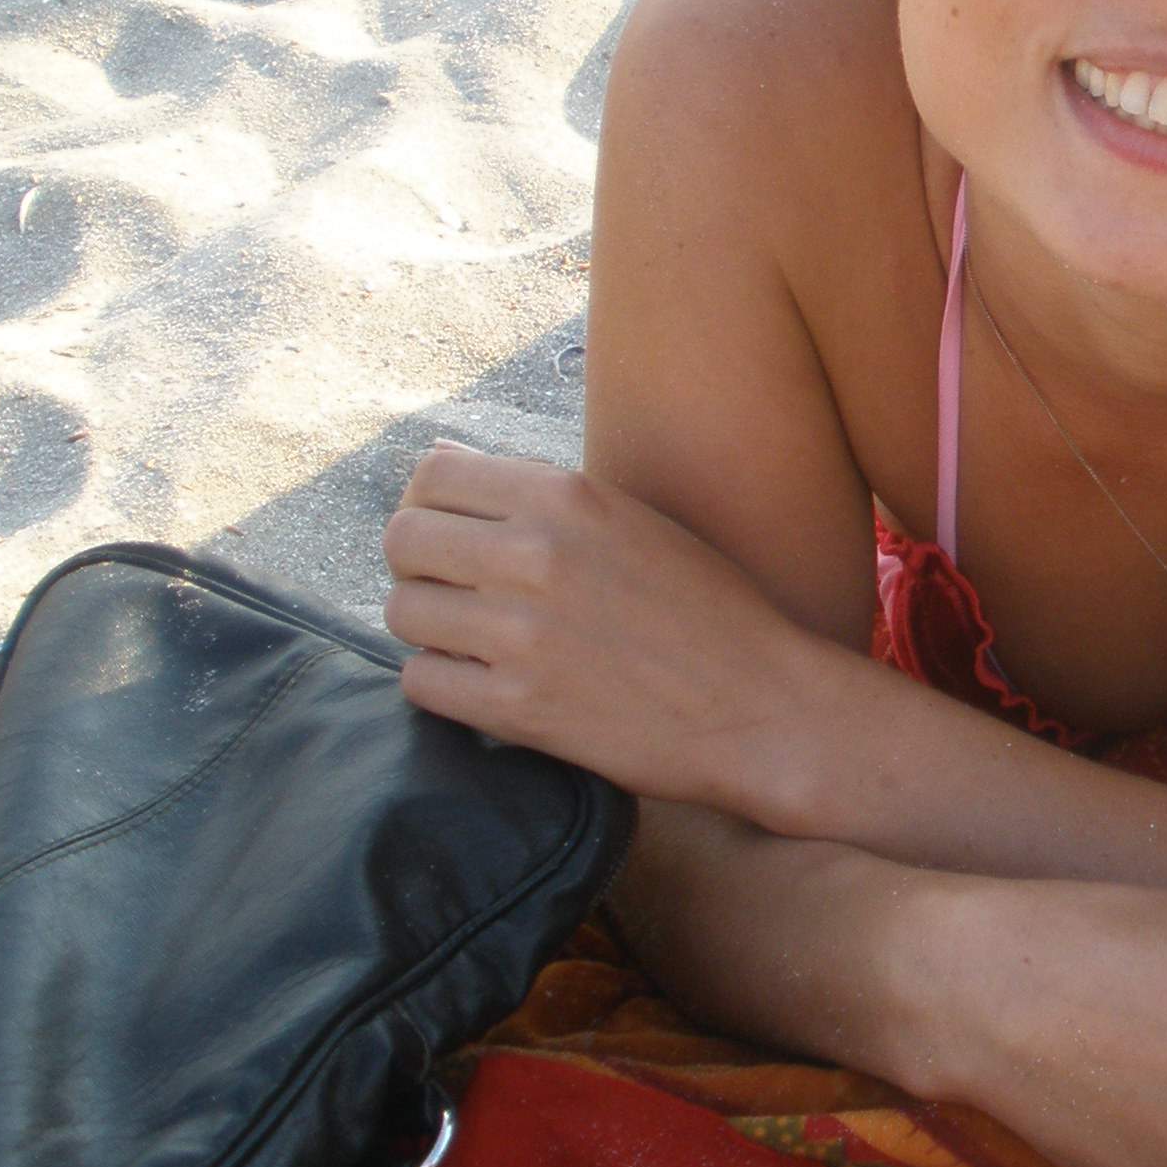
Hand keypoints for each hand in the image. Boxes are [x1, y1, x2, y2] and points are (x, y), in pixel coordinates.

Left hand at [385, 444, 821, 820]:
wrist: (763, 705)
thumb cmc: (707, 608)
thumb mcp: (633, 521)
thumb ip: (539, 492)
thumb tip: (436, 459)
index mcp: (567, 497)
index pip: (434, 475)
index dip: (430, 503)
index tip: (452, 531)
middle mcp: (536, 555)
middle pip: (402, 539)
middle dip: (418, 564)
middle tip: (456, 590)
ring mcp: (521, 634)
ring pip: (403, 611)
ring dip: (430, 625)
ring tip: (476, 638)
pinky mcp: (516, 707)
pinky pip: (421, 681)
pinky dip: (442, 681)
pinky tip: (485, 681)